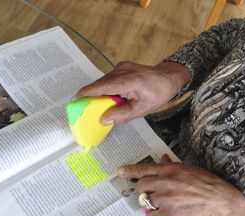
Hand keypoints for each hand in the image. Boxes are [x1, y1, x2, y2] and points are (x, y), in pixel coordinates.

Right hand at [76, 61, 190, 124]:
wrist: (169, 77)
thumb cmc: (158, 93)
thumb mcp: (142, 109)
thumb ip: (122, 115)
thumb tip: (104, 120)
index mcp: (128, 80)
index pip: (101, 86)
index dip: (86, 94)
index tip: (75, 102)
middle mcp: (122, 70)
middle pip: (100, 84)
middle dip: (91, 97)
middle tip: (86, 110)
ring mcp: (122, 67)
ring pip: (104, 81)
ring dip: (100, 93)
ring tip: (101, 106)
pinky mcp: (122, 67)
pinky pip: (109, 79)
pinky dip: (107, 89)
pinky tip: (112, 98)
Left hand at [118, 155, 244, 215]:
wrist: (220, 202)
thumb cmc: (208, 184)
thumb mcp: (190, 170)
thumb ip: (173, 166)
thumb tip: (163, 159)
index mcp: (170, 170)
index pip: (144, 169)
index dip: (130, 171)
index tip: (120, 172)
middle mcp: (164, 182)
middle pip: (141, 186)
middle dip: (145, 190)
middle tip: (153, 193)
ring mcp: (165, 199)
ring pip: (146, 201)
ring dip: (153, 203)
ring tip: (167, 204)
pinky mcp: (168, 214)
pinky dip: (158, 215)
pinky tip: (169, 213)